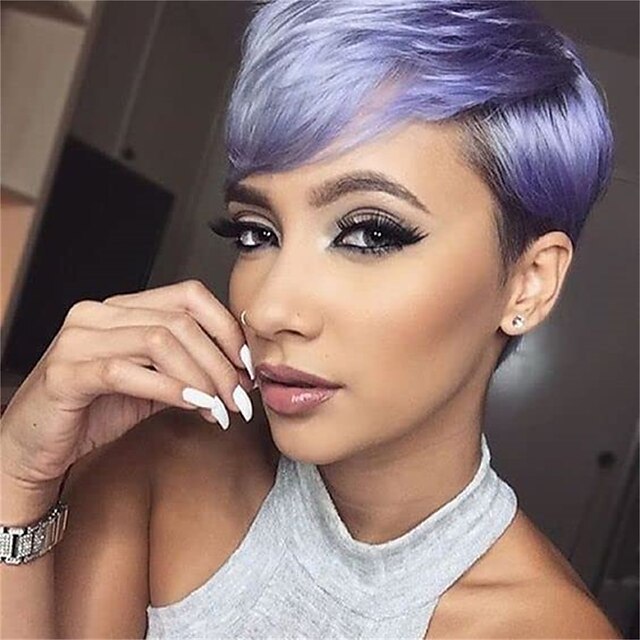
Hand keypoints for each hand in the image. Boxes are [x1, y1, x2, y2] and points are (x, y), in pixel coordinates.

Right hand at [0, 280, 254, 489]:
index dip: (226, 328)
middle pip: (181, 321)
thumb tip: (238, 376)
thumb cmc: (91, 413)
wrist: (33, 447)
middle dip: (221, 362)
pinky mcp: (66, 373)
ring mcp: (79, 339)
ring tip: (220, 408)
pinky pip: (130, 372)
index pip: (188, 296)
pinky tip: (195, 407)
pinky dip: (171, 390)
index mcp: (121, 309)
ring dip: (202, 378)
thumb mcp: (150, 387)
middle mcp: (98, 314)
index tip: (248, 363)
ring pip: (161, 341)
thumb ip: (187, 373)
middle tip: (240, 396)